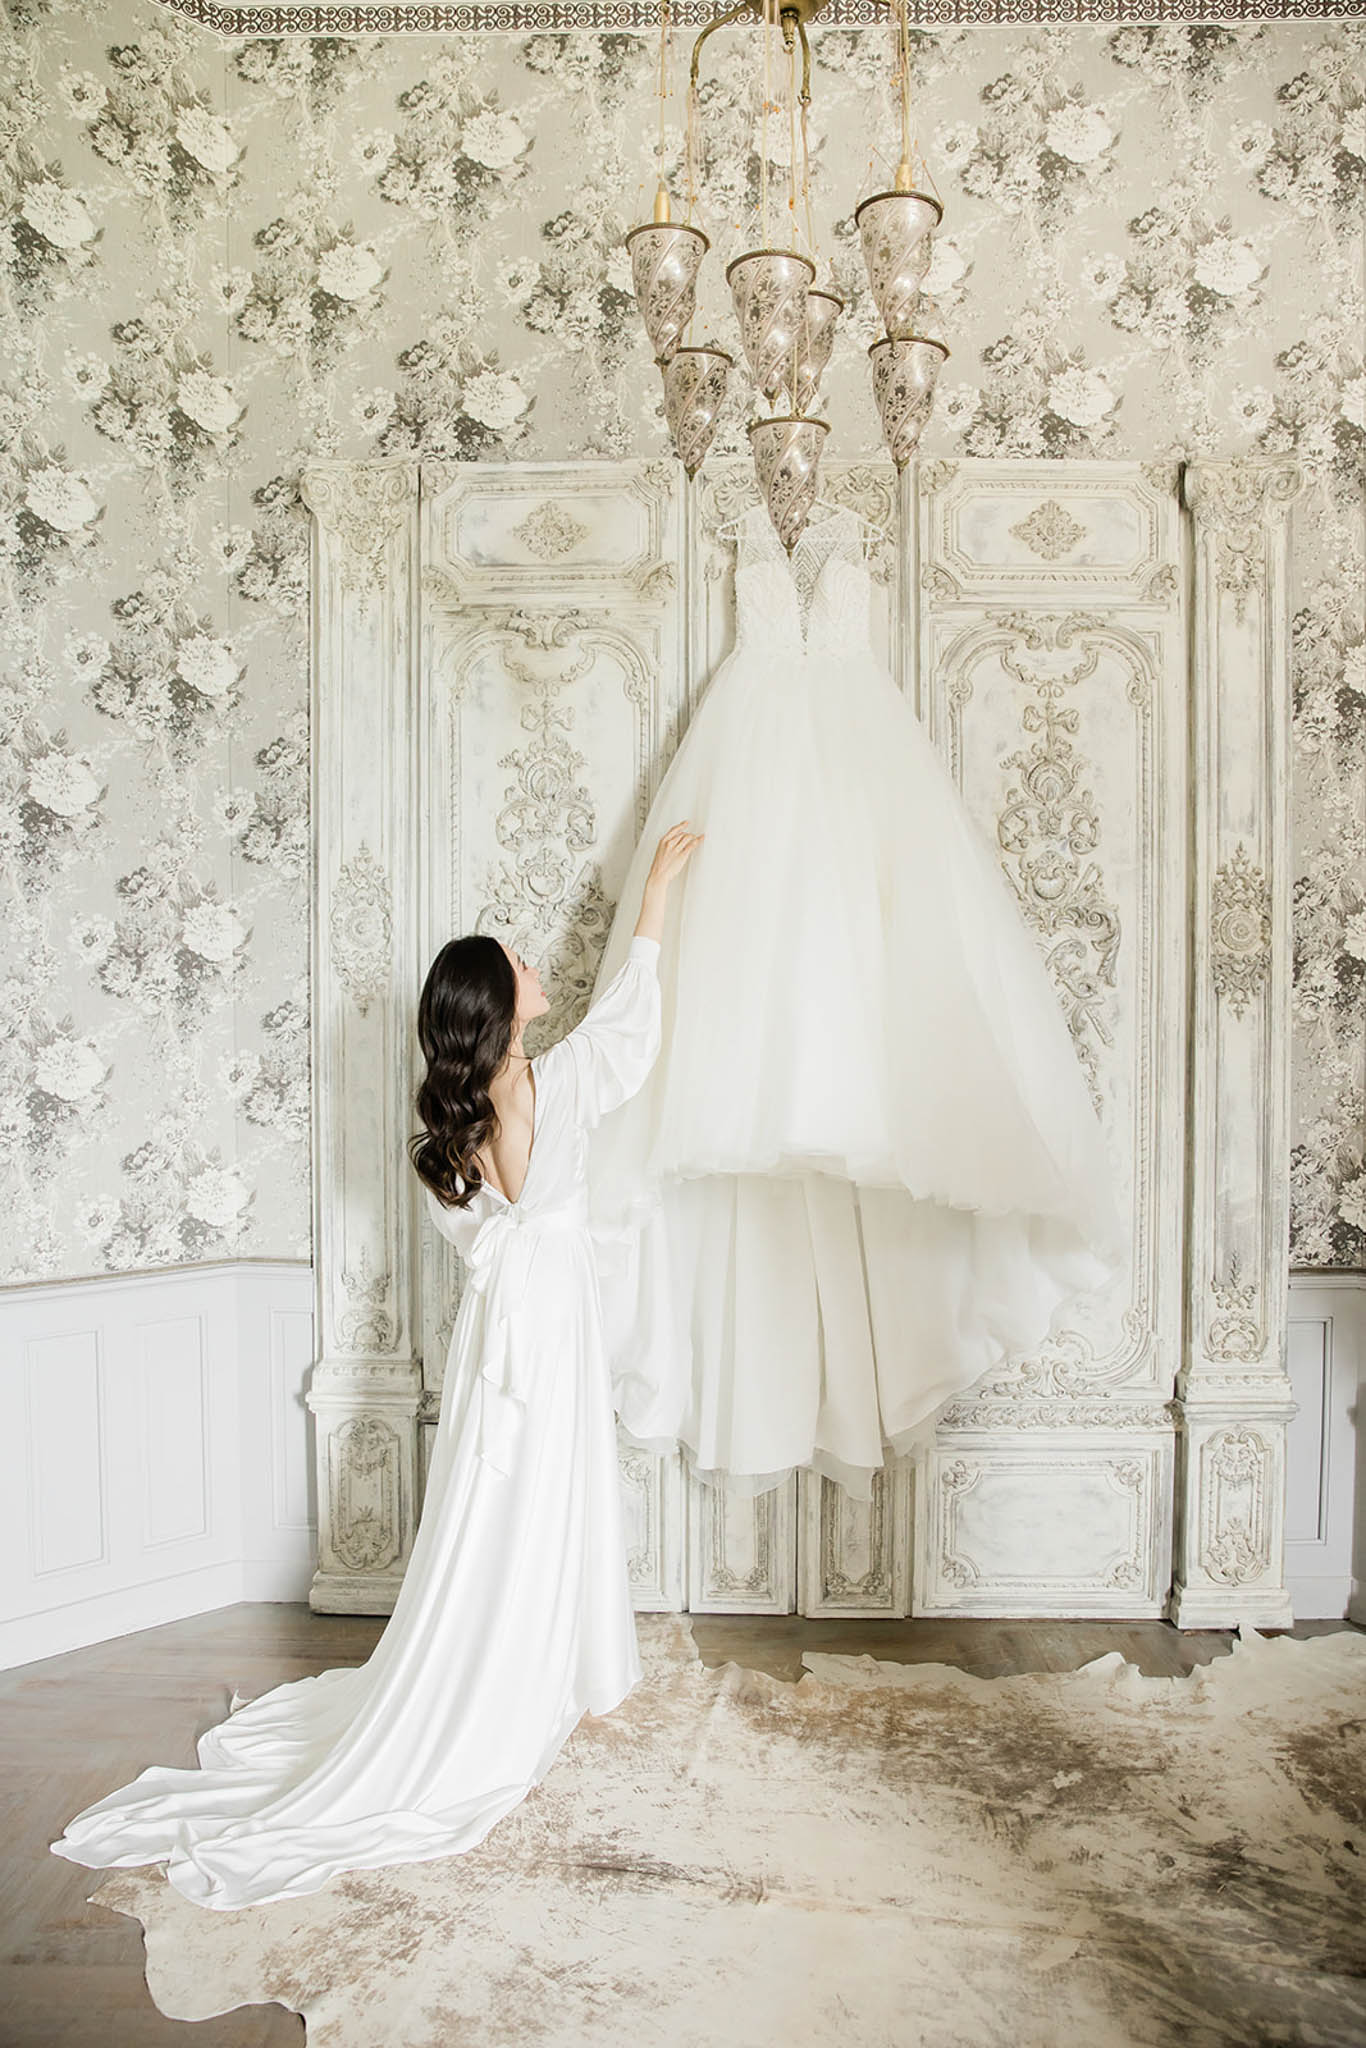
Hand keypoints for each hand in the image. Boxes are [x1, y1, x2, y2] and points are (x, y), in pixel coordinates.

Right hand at [635, 821, 701, 940]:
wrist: (658, 875)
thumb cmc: (658, 867)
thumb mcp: (660, 853)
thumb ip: (666, 847)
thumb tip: (673, 844)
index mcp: (663, 841)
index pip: (674, 830)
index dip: (681, 825)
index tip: (686, 823)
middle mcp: (670, 843)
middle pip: (682, 834)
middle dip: (688, 835)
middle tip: (692, 837)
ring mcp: (676, 848)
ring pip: (688, 838)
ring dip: (693, 838)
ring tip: (696, 839)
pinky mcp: (682, 855)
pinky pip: (691, 845)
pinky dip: (698, 840)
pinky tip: (701, 839)